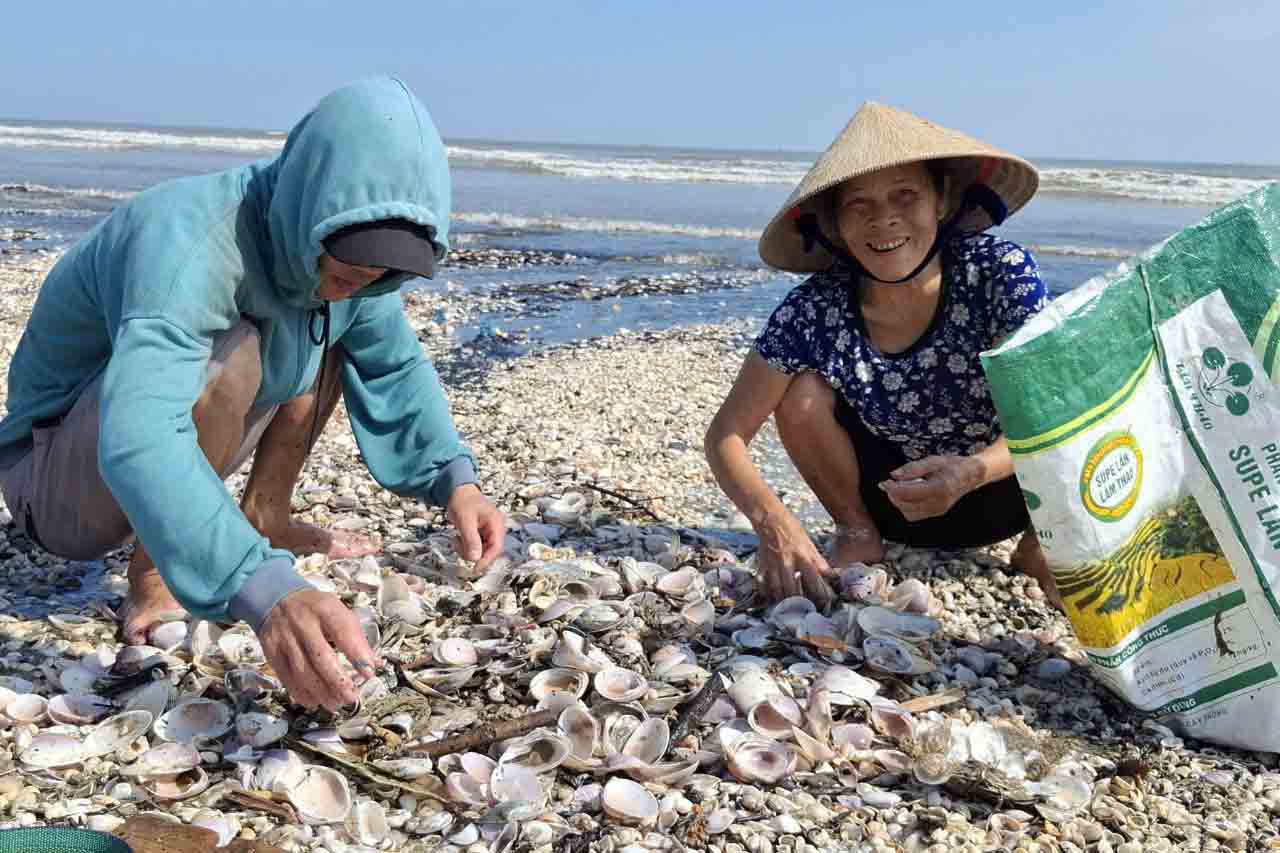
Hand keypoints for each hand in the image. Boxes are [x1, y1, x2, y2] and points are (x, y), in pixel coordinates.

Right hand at [259, 588, 381, 711]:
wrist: (276, 599)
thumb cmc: (316, 609)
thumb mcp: (338, 612)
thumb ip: (356, 637)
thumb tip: (376, 664)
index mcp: (325, 609)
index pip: (343, 632)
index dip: (357, 654)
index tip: (369, 673)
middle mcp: (303, 623)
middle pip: (320, 657)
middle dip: (338, 682)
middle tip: (351, 698)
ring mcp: (285, 639)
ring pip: (303, 672)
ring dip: (321, 693)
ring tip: (336, 704)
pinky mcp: (272, 652)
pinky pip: (287, 678)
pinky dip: (302, 693)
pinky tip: (315, 701)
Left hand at [446, 483, 505, 571]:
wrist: (458, 492)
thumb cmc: (462, 501)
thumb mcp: (465, 520)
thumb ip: (471, 540)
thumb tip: (475, 558)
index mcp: (496, 522)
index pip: (496, 547)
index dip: (487, 560)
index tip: (475, 568)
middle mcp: (496, 528)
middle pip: (490, 551)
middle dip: (474, 553)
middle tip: (459, 546)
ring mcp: (490, 531)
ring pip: (483, 551)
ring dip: (469, 550)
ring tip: (458, 539)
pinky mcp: (483, 534)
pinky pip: (478, 547)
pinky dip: (467, 547)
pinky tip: (460, 539)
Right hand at [754, 510, 835, 609]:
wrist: (771, 520)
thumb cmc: (793, 530)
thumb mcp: (810, 544)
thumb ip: (820, 562)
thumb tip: (833, 575)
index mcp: (803, 557)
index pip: (814, 582)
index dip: (820, 595)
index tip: (824, 603)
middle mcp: (787, 563)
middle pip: (792, 590)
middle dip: (799, 602)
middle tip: (805, 608)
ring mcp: (773, 565)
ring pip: (777, 590)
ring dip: (784, 600)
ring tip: (789, 605)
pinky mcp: (762, 566)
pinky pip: (762, 584)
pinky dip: (766, 593)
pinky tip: (771, 596)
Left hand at [879, 455, 981, 521]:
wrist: (970, 475)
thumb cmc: (952, 465)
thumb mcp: (932, 460)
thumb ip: (913, 468)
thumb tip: (894, 475)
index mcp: (939, 488)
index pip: (909, 493)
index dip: (893, 489)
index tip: (885, 482)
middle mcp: (939, 503)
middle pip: (906, 506)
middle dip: (894, 496)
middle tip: (888, 484)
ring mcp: (938, 510)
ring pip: (909, 513)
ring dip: (899, 502)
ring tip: (897, 489)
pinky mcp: (936, 513)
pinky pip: (915, 515)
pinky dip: (906, 506)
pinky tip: (906, 495)